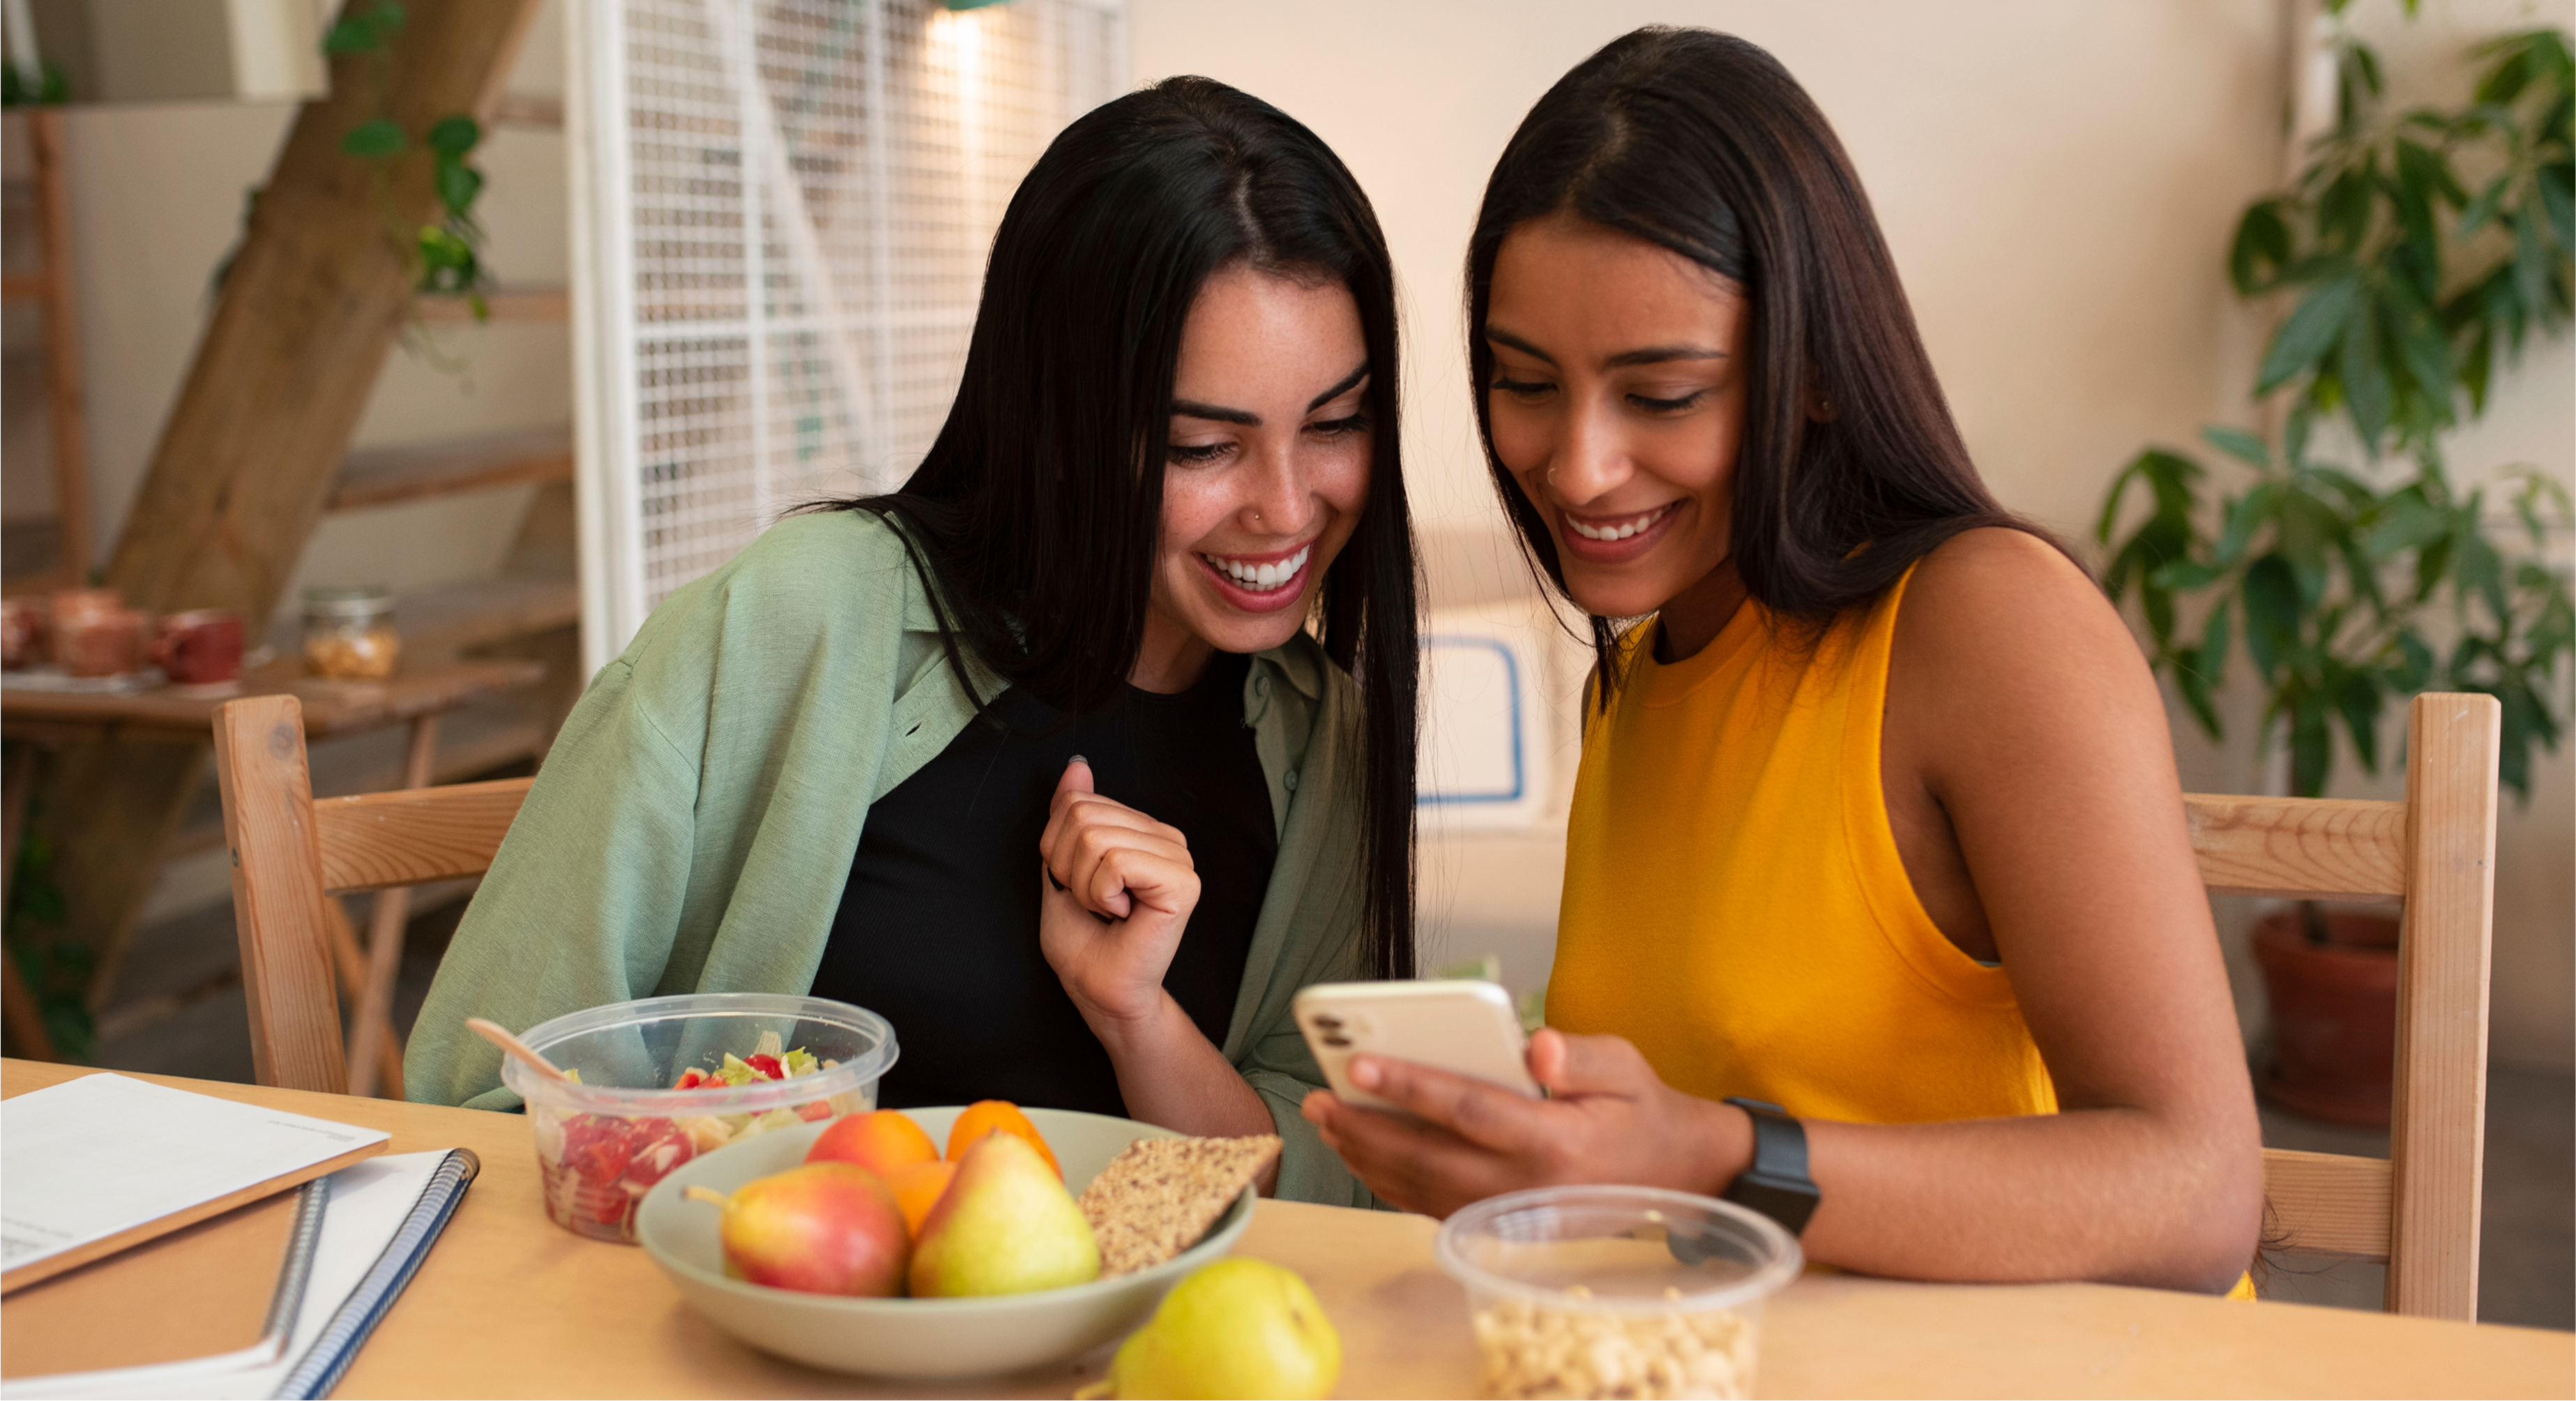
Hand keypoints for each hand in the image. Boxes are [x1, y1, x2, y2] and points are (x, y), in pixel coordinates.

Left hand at [1038, 757, 1199, 1027]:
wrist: (1099, 989)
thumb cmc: (1084, 939)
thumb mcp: (1061, 864)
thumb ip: (1070, 813)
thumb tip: (1079, 765)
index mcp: (1142, 829)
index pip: (1077, 800)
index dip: (1056, 847)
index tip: (1080, 885)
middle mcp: (1166, 837)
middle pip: (1082, 815)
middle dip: (1067, 866)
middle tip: (1094, 902)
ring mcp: (1179, 858)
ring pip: (1095, 838)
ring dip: (1085, 886)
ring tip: (1109, 910)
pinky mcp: (1182, 883)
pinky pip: (1116, 863)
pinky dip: (1102, 894)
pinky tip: (1123, 915)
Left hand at [1299, 1029, 1753, 1218]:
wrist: (1674, 1175)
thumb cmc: (1640, 1110)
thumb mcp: (1626, 1065)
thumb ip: (1581, 1056)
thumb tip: (1537, 1046)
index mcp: (1557, 1143)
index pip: (1469, 1111)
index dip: (1410, 1086)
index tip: (1360, 1064)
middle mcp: (1527, 1188)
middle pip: (1428, 1157)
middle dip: (1366, 1127)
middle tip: (1319, 1097)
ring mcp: (1512, 1215)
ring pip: (1422, 1187)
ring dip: (1368, 1156)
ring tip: (1327, 1121)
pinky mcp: (1502, 1226)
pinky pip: (1432, 1206)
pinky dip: (1390, 1182)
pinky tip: (1361, 1153)